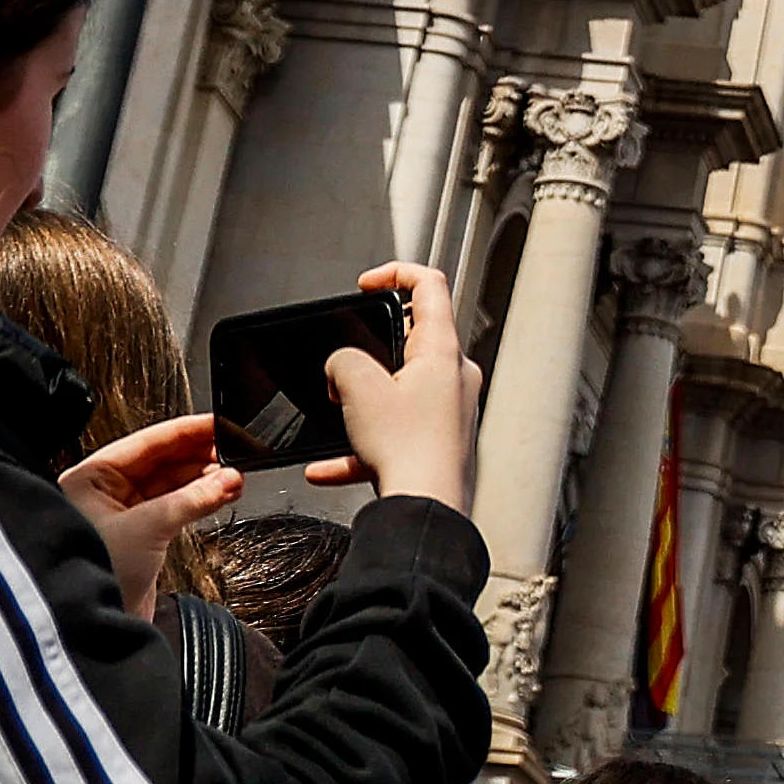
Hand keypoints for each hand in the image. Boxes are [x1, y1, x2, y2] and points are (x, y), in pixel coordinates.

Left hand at [54, 415, 240, 625]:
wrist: (87, 633)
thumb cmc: (88, 577)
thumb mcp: (146, 527)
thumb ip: (192, 500)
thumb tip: (228, 479)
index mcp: (90, 479)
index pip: (146, 443)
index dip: (185, 432)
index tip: (219, 425)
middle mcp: (102, 495)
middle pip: (160, 463)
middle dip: (199, 458)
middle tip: (234, 453)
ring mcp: (121, 518)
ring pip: (169, 487)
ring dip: (203, 482)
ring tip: (233, 478)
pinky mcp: (138, 541)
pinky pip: (172, 511)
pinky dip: (196, 503)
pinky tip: (219, 496)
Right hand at [319, 261, 473, 512]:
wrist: (426, 510)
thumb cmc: (410, 450)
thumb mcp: (358, 387)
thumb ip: (343, 361)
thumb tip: (342, 367)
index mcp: (442, 351)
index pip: (430, 286)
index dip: (395, 273)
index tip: (367, 283)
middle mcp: (454, 378)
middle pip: (412, 341)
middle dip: (370, 350)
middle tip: (346, 365)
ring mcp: (449, 413)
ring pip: (398, 392)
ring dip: (364, 402)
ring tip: (342, 414)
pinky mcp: (437, 445)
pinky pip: (391, 437)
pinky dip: (359, 448)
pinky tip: (329, 467)